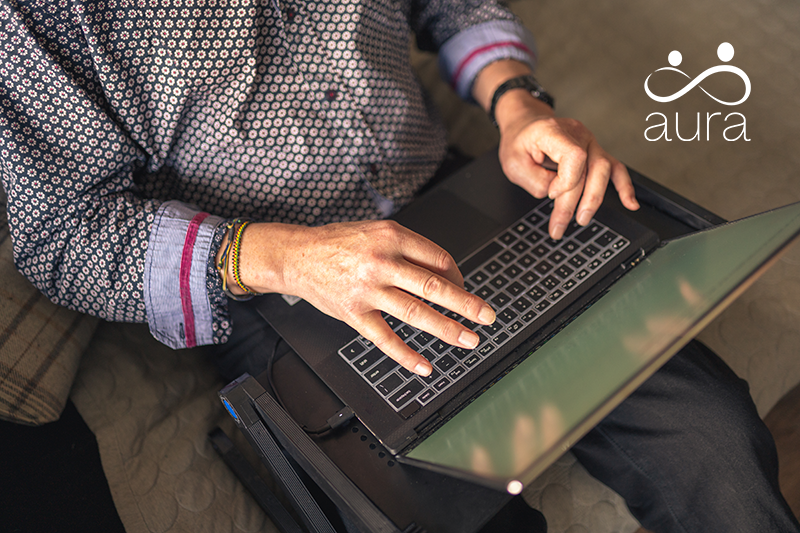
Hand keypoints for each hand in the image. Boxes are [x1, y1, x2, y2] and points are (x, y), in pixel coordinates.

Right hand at [232, 220, 496, 375]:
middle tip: (487, 316)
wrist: (296, 255)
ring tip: (469, 339)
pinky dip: (406, 355)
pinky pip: (385, 338)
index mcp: (392, 236)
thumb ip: (408, 250)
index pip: (438, 259)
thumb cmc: (339, 243)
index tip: (465, 288)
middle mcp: (382, 262)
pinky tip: (424, 365)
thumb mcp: (376, 232)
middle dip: (466, 304)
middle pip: (434, 286)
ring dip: (447, 329)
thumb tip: (445, 275)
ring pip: (415, 313)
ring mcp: (367, 290)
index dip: (458, 276)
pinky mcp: (354, 313)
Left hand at [473, 60, 639, 239]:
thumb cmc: (519, 142)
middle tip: (560, 226)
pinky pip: (615, 168)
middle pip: (590, 169)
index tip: (550, 194)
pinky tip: (629, 204)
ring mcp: (589, 142)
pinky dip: (624, 187)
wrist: (524, 126)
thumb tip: (556, 195)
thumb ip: (534, 180)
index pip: (574, 156)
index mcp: (554, 131)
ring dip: (594, 199)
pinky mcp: (595, 152)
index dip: (566, 181)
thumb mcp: (513, 163)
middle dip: (576, 202)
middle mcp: (576, 134)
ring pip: (604, 170)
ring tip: (582, 219)